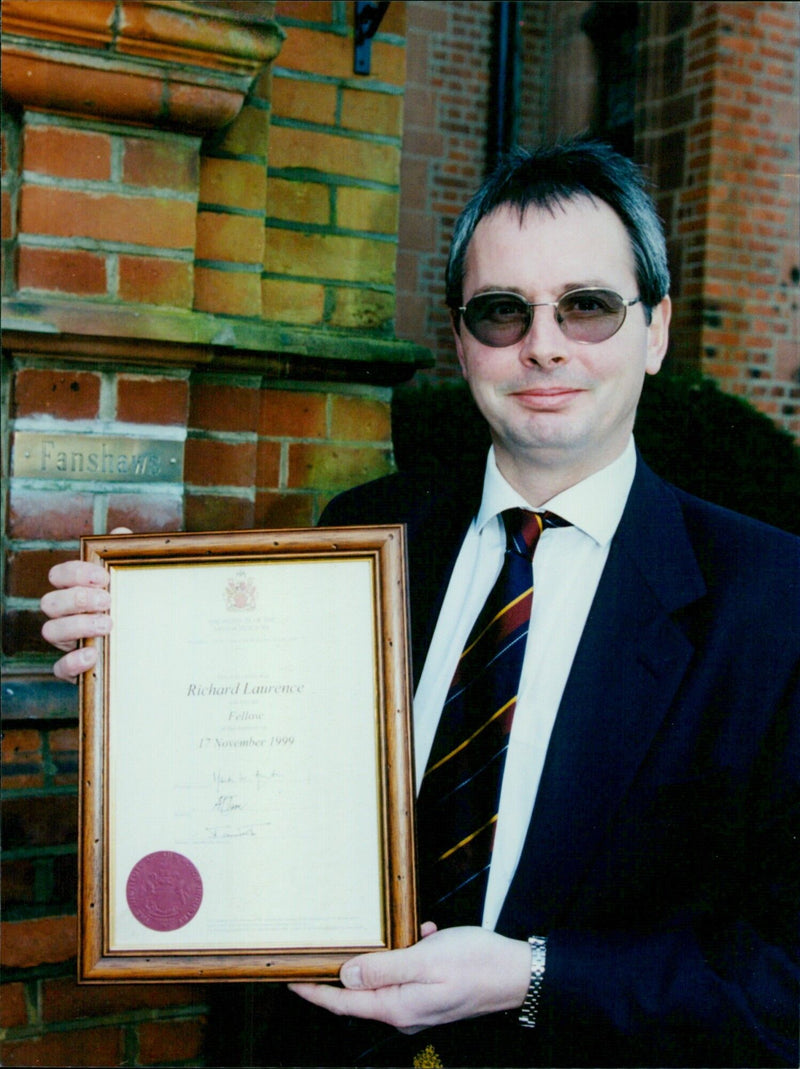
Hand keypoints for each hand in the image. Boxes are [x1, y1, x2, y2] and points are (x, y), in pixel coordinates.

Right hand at [40, 528, 131, 681]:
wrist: (151, 649)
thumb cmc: (136, 608)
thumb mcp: (136, 583)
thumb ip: (126, 557)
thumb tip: (120, 534)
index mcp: (77, 591)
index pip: (59, 575)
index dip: (75, 573)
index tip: (104, 577)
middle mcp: (66, 615)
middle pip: (49, 602)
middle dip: (77, 599)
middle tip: (107, 601)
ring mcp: (68, 642)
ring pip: (50, 631)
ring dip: (77, 625)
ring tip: (108, 624)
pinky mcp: (75, 669)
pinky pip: (59, 667)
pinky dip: (72, 661)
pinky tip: (93, 655)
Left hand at [288, 925, 530, 1033]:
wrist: (518, 973)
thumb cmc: (475, 964)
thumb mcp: (425, 960)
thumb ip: (383, 969)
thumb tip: (346, 977)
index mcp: (398, 1008)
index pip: (345, 1003)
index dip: (316, 992)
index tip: (291, 980)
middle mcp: (406, 1012)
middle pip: (362, 995)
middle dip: (344, 972)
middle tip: (322, 950)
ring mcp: (422, 1006)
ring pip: (388, 980)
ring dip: (385, 955)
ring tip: (390, 931)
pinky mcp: (436, 995)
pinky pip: (412, 973)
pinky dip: (412, 952)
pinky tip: (425, 933)